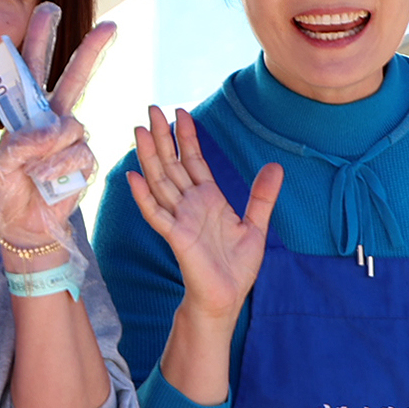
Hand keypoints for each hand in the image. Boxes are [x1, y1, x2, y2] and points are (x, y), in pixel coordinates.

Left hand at [0, 3, 116, 253]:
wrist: (23, 225)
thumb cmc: (8, 190)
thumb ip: (19, 145)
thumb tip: (54, 130)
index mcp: (27, 112)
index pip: (32, 70)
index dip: (39, 39)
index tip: (47, 8)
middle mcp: (54, 119)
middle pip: (74, 78)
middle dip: (91, 51)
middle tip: (111, 26)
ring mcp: (73, 139)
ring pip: (70, 125)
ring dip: (47, 149)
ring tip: (31, 171)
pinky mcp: (87, 160)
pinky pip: (76, 154)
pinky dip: (57, 169)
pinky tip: (46, 181)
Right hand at [123, 107, 282, 321]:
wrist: (226, 298)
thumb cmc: (236, 267)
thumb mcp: (256, 225)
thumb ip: (262, 195)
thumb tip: (275, 166)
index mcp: (207, 199)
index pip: (193, 161)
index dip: (187, 137)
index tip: (181, 113)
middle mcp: (189, 205)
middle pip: (172, 164)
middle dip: (162, 137)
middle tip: (152, 109)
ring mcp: (179, 219)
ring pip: (160, 182)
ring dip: (148, 157)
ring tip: (138, 131)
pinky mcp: (176, 237)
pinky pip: (156, 214)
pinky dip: (143, 197)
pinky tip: (133, 177)